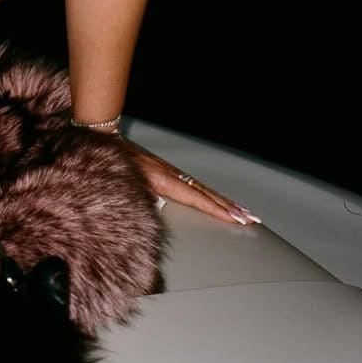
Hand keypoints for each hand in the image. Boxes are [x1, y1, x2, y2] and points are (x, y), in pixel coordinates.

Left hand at [126, 141, 260, 226]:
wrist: (111, 143)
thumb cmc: (118, 166)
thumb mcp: (128, 184)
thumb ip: (142, 198)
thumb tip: (156, 209)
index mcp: (164, 180)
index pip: (196, 198)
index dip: (216, 209)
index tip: (234, 218)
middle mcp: (173, 175)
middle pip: (207, 193)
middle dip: (229, 208)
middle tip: (250, 219)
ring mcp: (174, 173)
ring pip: (204, 189)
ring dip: (225, 202)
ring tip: (244, 213)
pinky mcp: (172, 172)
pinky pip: (196, 185)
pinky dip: (212, 194)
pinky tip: (221, 201)